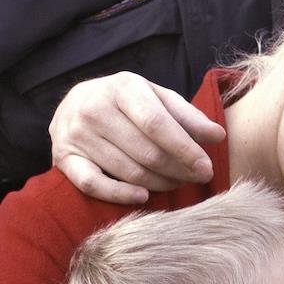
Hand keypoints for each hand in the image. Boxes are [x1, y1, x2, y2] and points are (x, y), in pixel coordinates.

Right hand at [49, 72, 224, 204]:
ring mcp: (76, 134)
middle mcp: (94, 108)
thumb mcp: (158, 99)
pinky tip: (143, 196)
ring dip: (160, 184)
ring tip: (176, 182)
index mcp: (121, 88)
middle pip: (147, 152)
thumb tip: (218, 136)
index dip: (185, 150)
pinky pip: (95, 185)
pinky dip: (121, 195)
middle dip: (178, 171)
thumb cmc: (128, 104)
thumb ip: (188, 117)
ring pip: (129, 172)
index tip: (206, 168)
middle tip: (196, 179)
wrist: (77, 104)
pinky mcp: (64, 159)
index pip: (157, 124)